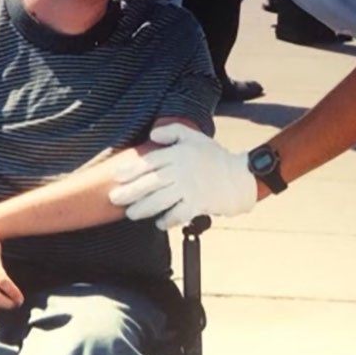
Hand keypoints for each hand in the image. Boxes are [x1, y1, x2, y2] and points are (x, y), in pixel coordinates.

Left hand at [108, 123, 257, 229]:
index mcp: (179, 154)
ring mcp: (190, 189)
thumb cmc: (216, 156)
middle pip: (150, 182)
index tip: (117, 176)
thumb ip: (172, 131)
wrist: (241, 176)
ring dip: (143, 208)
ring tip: (130, 213)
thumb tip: (152, 134)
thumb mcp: (194, 136)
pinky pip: (178, 214)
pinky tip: (158, 223)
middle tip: (114, 198)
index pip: (149, 162)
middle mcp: (181, 171)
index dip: (131, 169)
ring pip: (160, 200)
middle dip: (130, 191)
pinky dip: (167, 220)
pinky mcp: (198, 204)